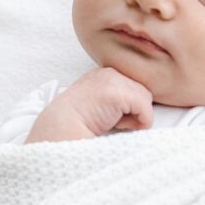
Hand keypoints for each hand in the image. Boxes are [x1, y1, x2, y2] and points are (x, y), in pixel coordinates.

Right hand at [27, 68, 153, 142]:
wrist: (59, 131)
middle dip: (133, 109)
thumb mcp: (98, 105)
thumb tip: (140, 110)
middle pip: (141, 90)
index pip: (132, 86)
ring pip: (145, 98)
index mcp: (102, 75)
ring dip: (135, 116)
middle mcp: (108, 72)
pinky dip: (140, 122)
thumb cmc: (77, 125)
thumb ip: (115, 101)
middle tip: (114, 123)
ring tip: (114, 124)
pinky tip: (119, 126)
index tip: (113, 119)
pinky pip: (145, 108)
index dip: (128, 106)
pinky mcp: (117, 93)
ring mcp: (112, 81)